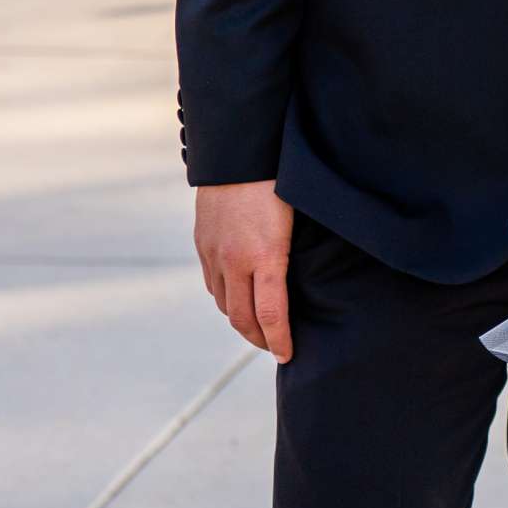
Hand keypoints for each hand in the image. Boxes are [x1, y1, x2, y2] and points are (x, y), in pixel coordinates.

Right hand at [194, 180, 294, 361]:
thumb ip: (294, 254)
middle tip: (275, 347)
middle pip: (243, 318)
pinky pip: (212, 284)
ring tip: (259, 327)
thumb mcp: (298, 219)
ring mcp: (214, 253)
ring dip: (241, 321)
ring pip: (224, 304)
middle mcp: (235, 260)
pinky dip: (226, 299)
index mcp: (265, 255)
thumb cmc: (280, 181)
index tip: (288, 355)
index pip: (271, 314)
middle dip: (260, 339)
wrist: (238, 152)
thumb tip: (303, 283)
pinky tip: (239, 298)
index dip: (280, 341)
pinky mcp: (203, 244)